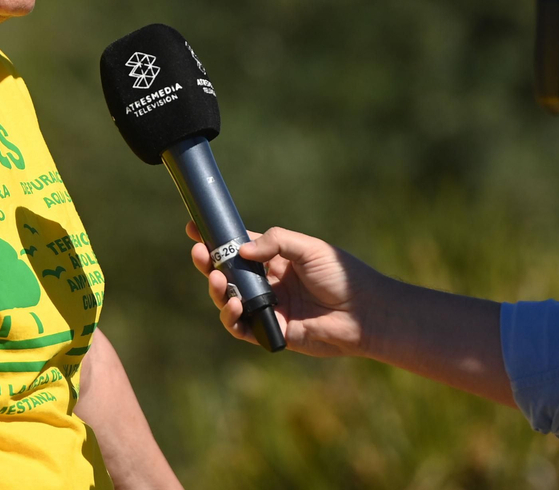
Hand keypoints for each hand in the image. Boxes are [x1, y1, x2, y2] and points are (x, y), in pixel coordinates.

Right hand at [187, 222, 380, 357]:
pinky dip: (232, 317)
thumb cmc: (341, 275)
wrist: (364, 312)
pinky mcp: (271, 331)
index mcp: (275, 260)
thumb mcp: (308, 248)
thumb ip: (275, 243)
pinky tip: (236, 305)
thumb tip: (241, 252)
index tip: (194, 228)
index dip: (216, 239)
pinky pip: (241, 327)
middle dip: (209, 263)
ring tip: (220, 281)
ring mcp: (268, 308)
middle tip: (199, 253)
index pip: (238, 248)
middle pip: (227, 274)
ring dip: (218, 290)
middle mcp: (267, 284)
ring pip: (229, 300)